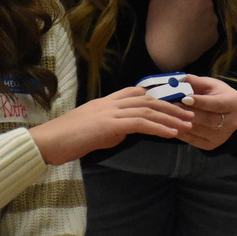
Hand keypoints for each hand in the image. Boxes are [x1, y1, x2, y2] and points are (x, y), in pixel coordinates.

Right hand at [28, 87, 194, 164]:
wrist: (47, 142)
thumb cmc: (65, 141)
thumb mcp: (93, 131)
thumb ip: (111, 128)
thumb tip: (125, 132)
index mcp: (105, 102)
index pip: (136, 93)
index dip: (158, 97)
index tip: (175, 104)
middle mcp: (109, 102)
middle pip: (147, 99)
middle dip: (171, 106)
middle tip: (189, 114)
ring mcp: (109, 112)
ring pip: (147, 109)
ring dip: (170, 117)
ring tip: (187, 124)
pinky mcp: (108, 125)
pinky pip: (140, 123)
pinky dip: (158, 127)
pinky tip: (171, 134)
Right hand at [145, 0, 218, 70]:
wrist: (166, 57)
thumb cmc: (159, 26)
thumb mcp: (156, 0)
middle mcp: (210, 4)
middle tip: (175, 4)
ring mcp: (214, 21)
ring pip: (206, 9)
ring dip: (197, 10)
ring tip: (181, 21)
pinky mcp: (214, 36)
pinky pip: (208, 25)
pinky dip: (200, 26)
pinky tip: (187, 33)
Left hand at [175, 74, 236, 150]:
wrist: (223, 109)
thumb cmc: (215, 93)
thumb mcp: (208, 84)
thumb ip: (195, 81)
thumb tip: (178, 79)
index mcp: (234, 103)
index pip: (216, 104)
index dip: (200, 102)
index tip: (184, 98)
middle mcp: (232, 122)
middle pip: (208, 119)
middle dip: (189, 113)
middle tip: (173, 106)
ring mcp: (223, 136)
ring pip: (200, 131)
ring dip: (183, 123)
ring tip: (170, 115)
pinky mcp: (212, 144)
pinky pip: (194, 140)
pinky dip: (182, 133)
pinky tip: (172, 124)